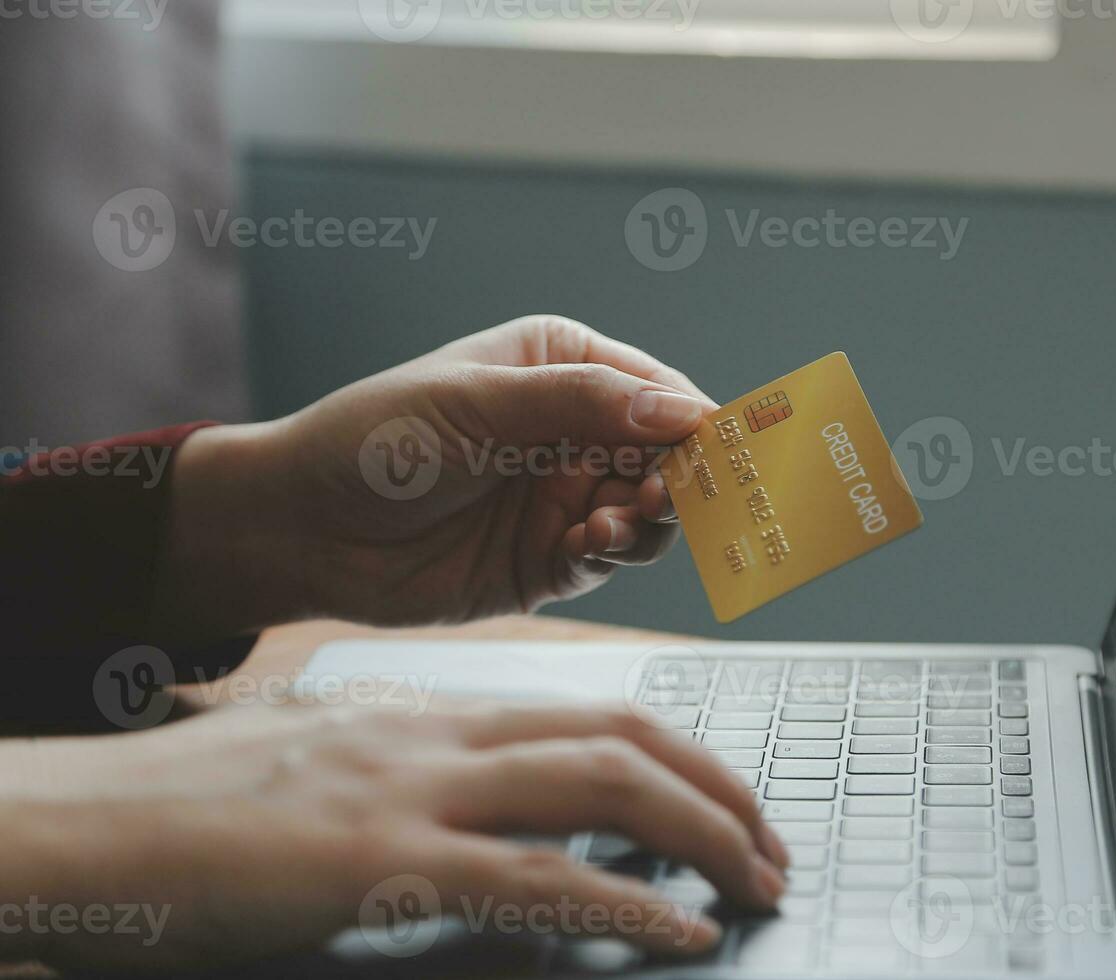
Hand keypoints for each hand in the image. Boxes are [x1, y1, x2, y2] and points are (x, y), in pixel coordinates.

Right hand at [0, 701, 787, 969]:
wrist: (84, 821)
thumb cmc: (191, 807)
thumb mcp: (323, 771)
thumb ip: (410, 783)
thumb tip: (480, 824)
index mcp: (426, 712)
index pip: (589, 710)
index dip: (677, 751)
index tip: (723, 797)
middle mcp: (436, 734)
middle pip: (622, 735)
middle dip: (719, 787)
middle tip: (772, 844)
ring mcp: (412, 792)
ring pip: (602, 787)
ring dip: (703, 834)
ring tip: (757, 882)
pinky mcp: (379, 864)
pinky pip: (537, 879)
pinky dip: (627, 903)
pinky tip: (679, 931)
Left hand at [155, 316, 717, 638]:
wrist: (302, 531)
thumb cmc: (374, 440)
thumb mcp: (478, 404)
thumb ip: (582, 404)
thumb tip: (683, 408)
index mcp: (561, 366)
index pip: (656, 388)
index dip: (695, 418)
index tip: (726, 447)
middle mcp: (574, 430)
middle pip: (666, 454)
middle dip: (679, 475)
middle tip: (665, 491)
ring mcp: (565, 495)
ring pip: (649, 510)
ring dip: (646, 516)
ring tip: (610, 518)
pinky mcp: (552, 558)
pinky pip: (611, 554)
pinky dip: (613, 549)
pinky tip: (585, 541)